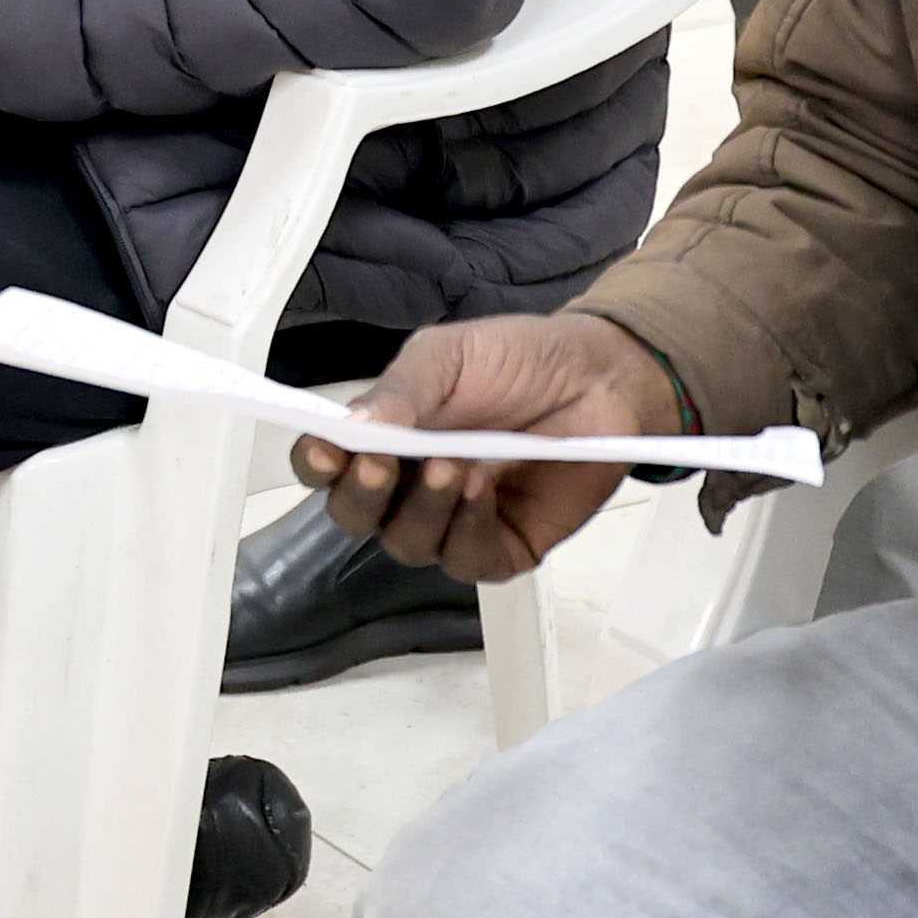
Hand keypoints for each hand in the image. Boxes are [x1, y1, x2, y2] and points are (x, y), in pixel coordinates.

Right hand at [291, 313, 680, 581]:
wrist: (600, 379)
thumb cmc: (519, 361)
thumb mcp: (449, 356)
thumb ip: (400, 392)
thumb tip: (350, 425)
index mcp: (385, 437)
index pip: (328, 467)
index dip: (316, 465)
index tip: (324, 453)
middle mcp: (409, 486)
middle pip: (355, 517)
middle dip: (360, 495)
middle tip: (380, 464)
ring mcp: (453, 522)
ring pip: (406, 545)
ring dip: (421, 509)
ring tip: (453, 466)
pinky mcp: (501, 548)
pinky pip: (465, 561)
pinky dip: (467, 528)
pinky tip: (484, 490)